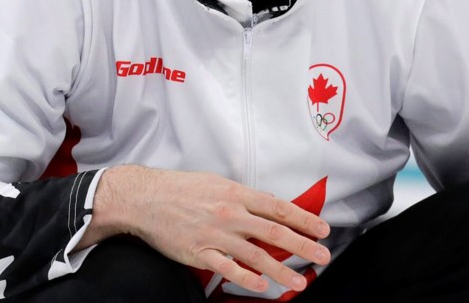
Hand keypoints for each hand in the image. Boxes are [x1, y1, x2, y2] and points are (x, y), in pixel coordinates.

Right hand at [79, 165, 330, 293]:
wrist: (145, 198)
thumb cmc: (181, 188)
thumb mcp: (217, 183)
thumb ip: (242, 197)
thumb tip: (267, 209)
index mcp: (236, 193)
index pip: (278, 207)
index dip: (303, 219)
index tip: (322, 229)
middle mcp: (230, 214)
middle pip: (273, 232)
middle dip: (301, 245)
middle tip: (322, 256)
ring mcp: (215, 235)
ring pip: (255, 255)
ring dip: (280, 269)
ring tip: (299, 281)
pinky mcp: (199, 253)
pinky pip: (227, 269)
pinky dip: (246, 278)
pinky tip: (262, 286)